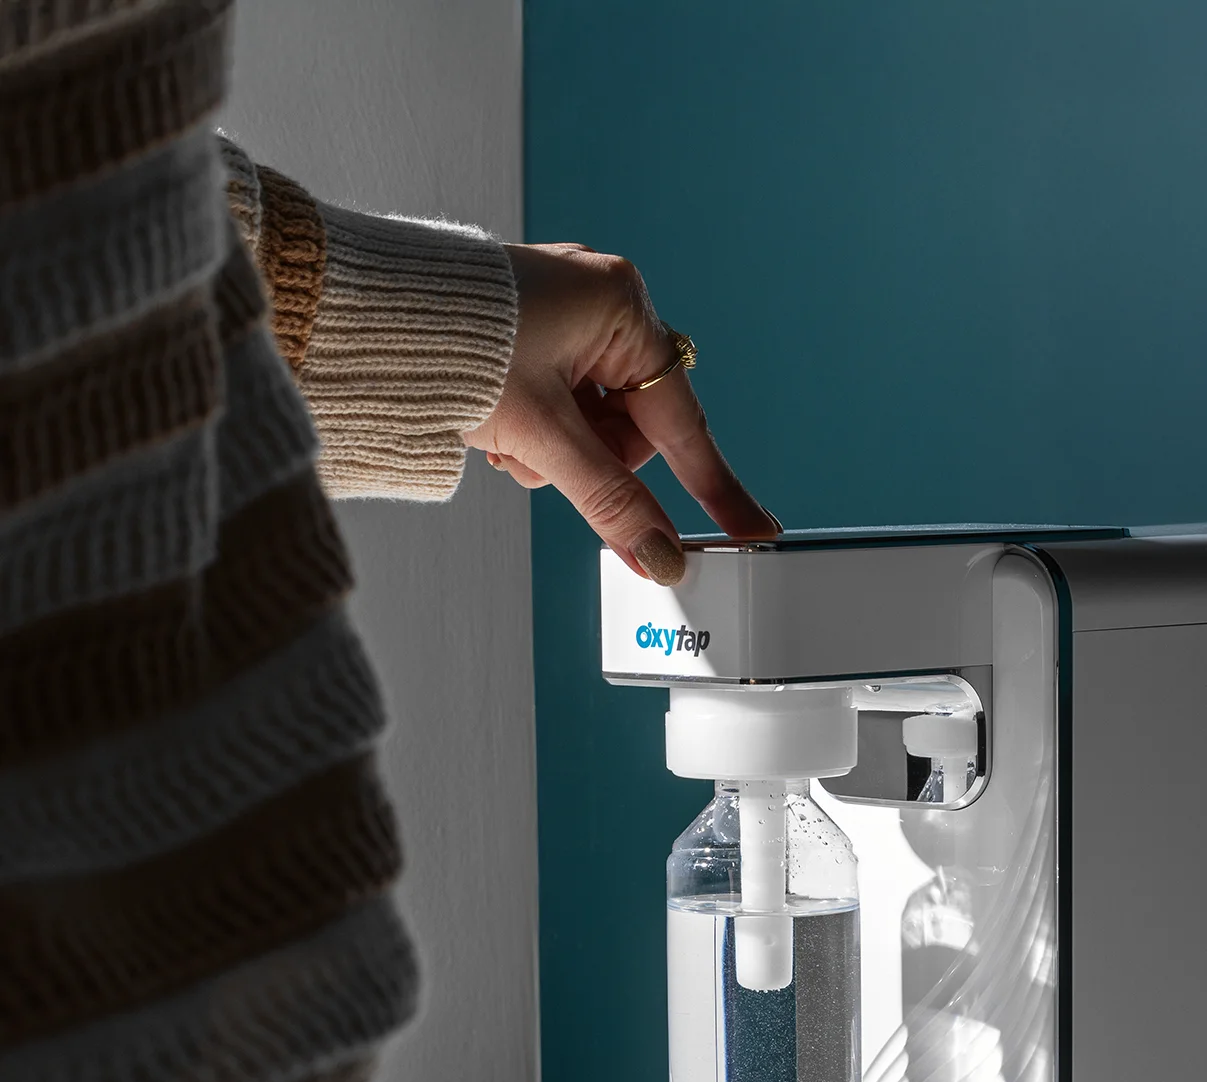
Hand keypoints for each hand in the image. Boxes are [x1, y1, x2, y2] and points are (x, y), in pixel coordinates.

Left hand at [464, 243, 779, 584]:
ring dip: (555, 447)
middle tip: (542, 456)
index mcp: (620, 304)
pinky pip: (560, 403)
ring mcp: (564, 314)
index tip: (752, 530)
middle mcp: (600, 301)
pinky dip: (534, 427)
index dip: (713, 486)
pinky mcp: (529, 332)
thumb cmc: (443, 339)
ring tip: (506, 432)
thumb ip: (609, 501)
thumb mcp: (541, 434)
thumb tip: (658, 555)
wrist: (354, 310)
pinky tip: (498, 419)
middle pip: (633, 425)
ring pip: (593, 422)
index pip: (682, 420)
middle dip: (590, 456)